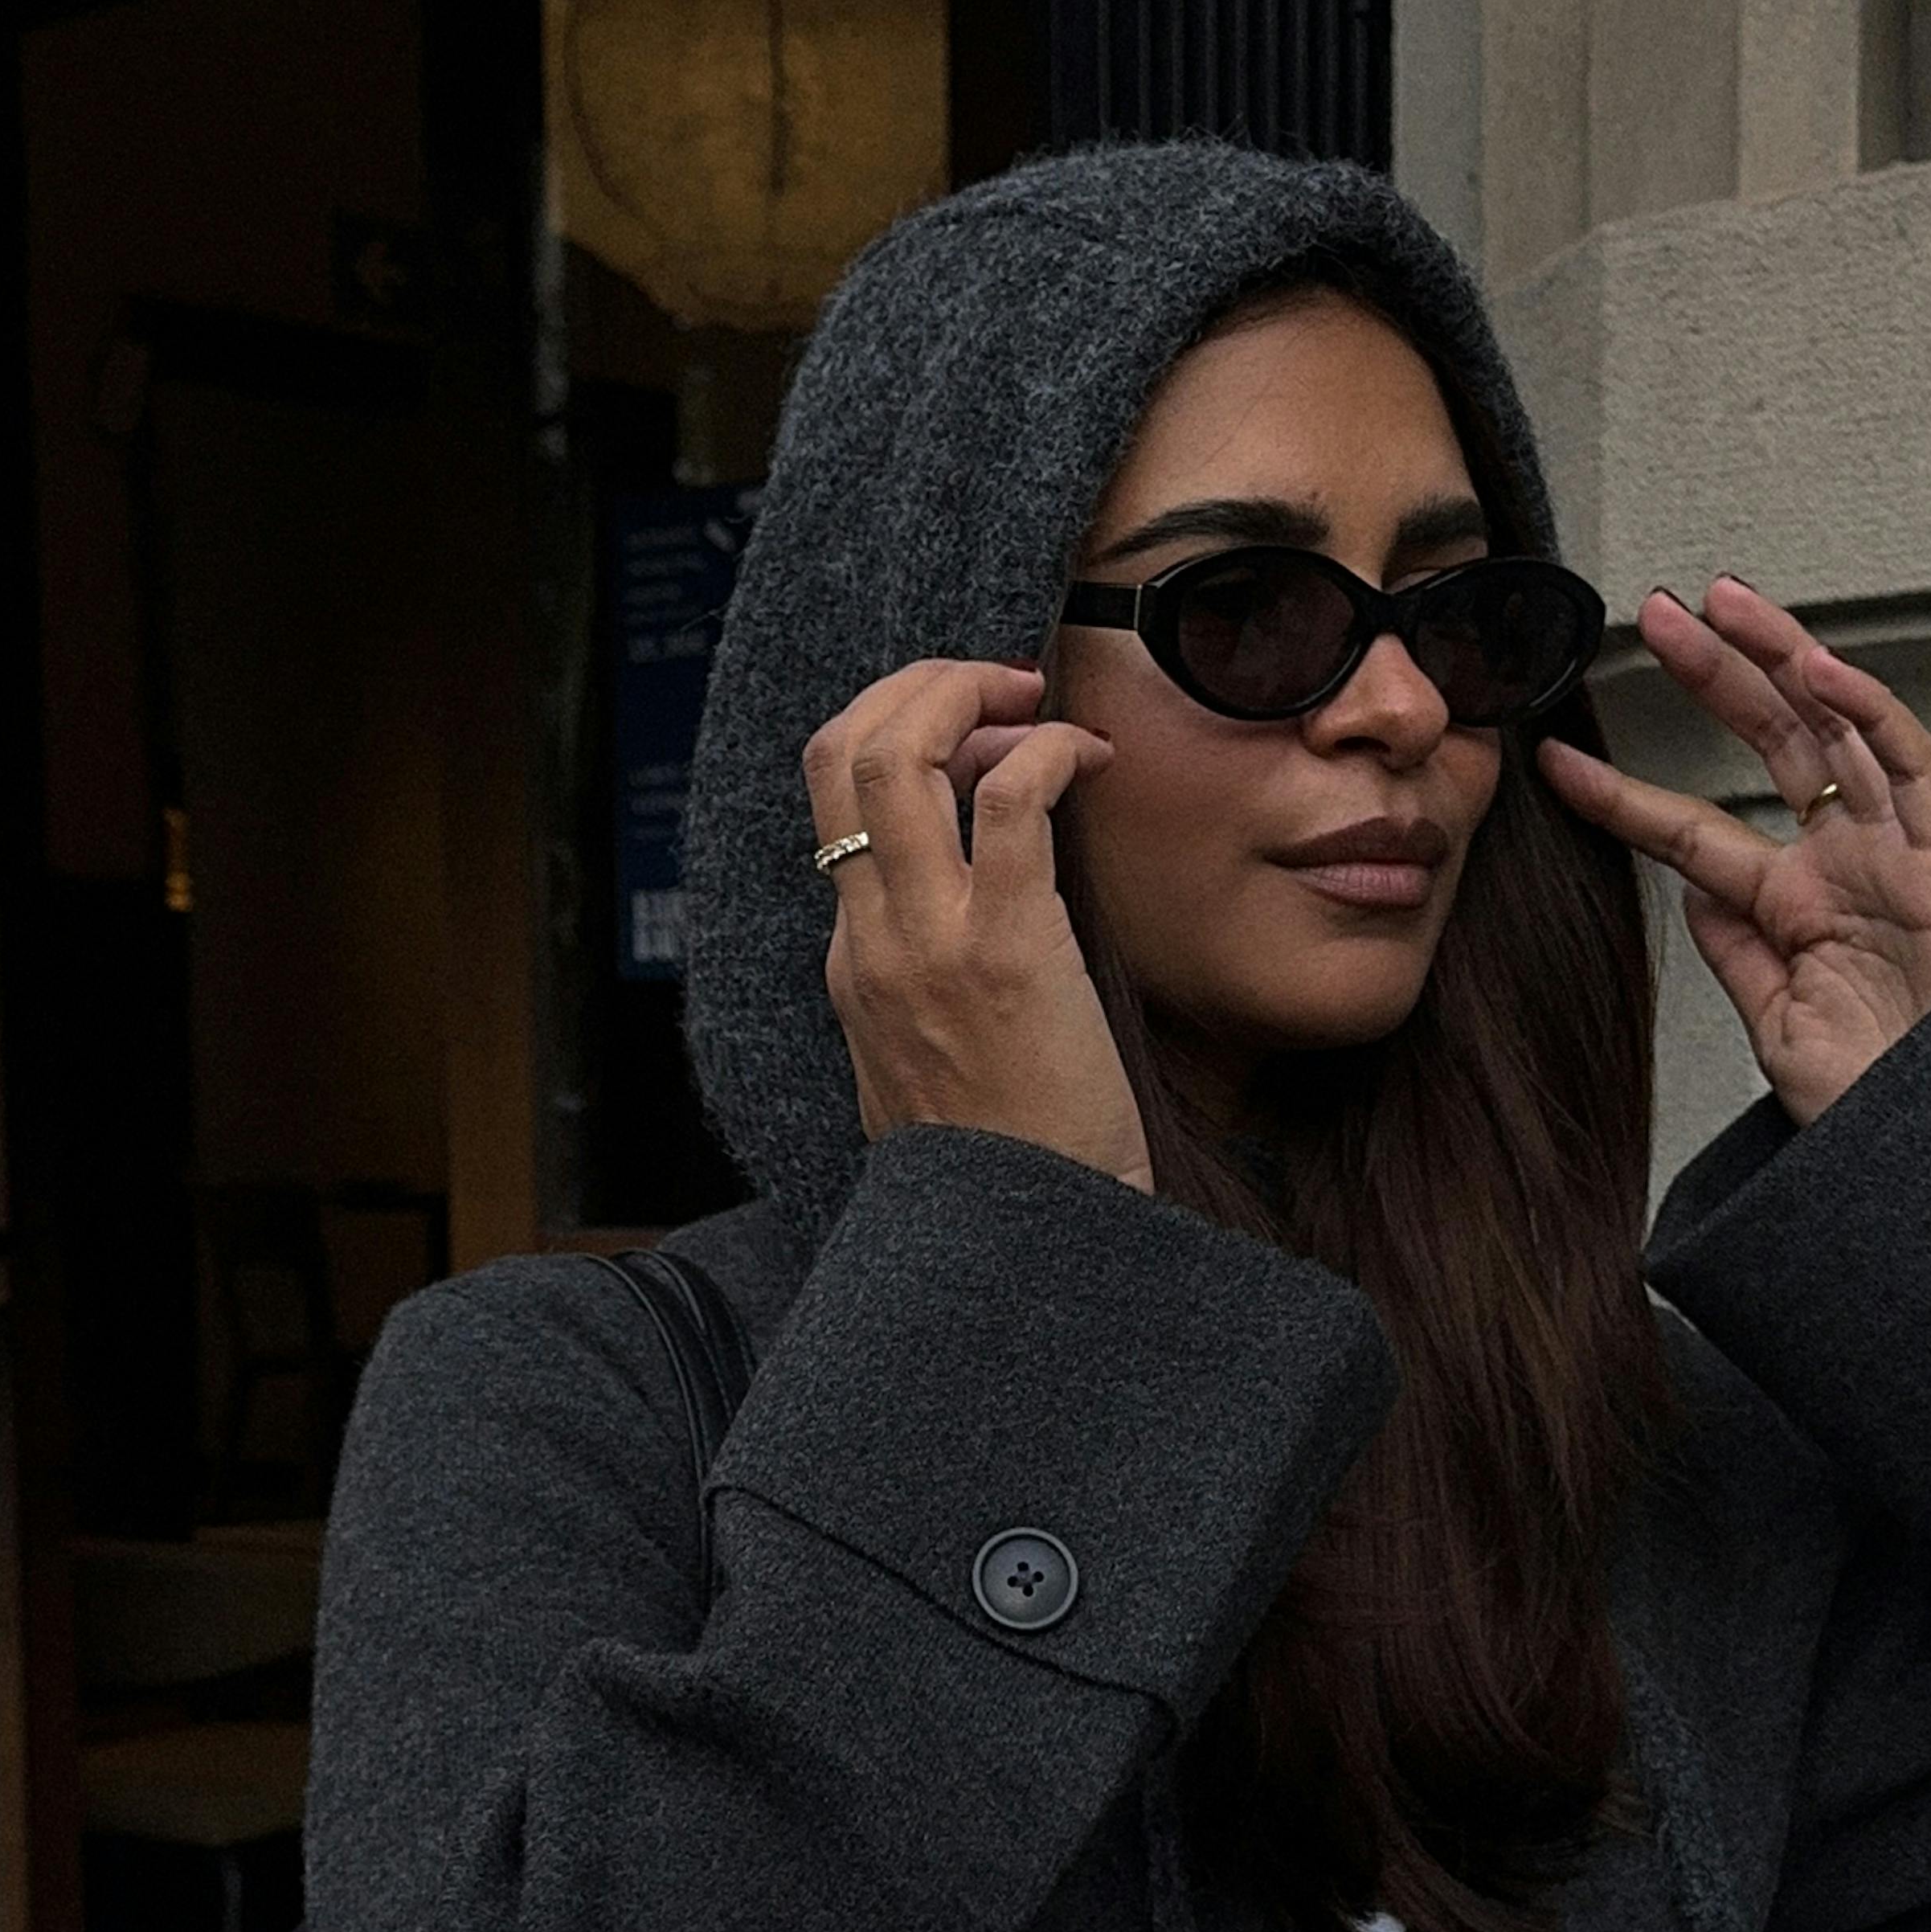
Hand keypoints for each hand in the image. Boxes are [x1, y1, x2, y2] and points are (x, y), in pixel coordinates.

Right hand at [805, 661, 1152, 1190]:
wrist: (1032, 1248)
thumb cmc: (1012, 1167)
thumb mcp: (927, 1075)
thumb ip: (924, 992)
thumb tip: (963, 917)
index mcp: (854, 965)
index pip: (837, 805)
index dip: (906, 739)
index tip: (979, 741)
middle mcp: (872, 941)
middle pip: (841, 751)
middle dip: (915, 685)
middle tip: (997, 683)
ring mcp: (930, 943)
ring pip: (899, 751)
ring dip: (968, 691)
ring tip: (1036, 698)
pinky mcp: (1008, 949)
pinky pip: (1013, 798)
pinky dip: (1050, 748)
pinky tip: (1093, 761)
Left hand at [1537, 576, 1930, 1123]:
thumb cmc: (1872, 1105)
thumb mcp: (1772, 1023)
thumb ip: (1733, 949)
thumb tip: (1687, 883)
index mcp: (1790, 907)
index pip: (1692, 831)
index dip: (1626, 795)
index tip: (1558, 764)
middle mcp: (1839, 865)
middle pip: (1771, 743)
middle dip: (1716, 673)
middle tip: (1657, 615)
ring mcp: (1892, 854)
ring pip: (1838, 727)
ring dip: (1784, 658)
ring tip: (1726, 603)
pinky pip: (1911, 767)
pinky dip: (1870, 713)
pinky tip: (1819, 669)